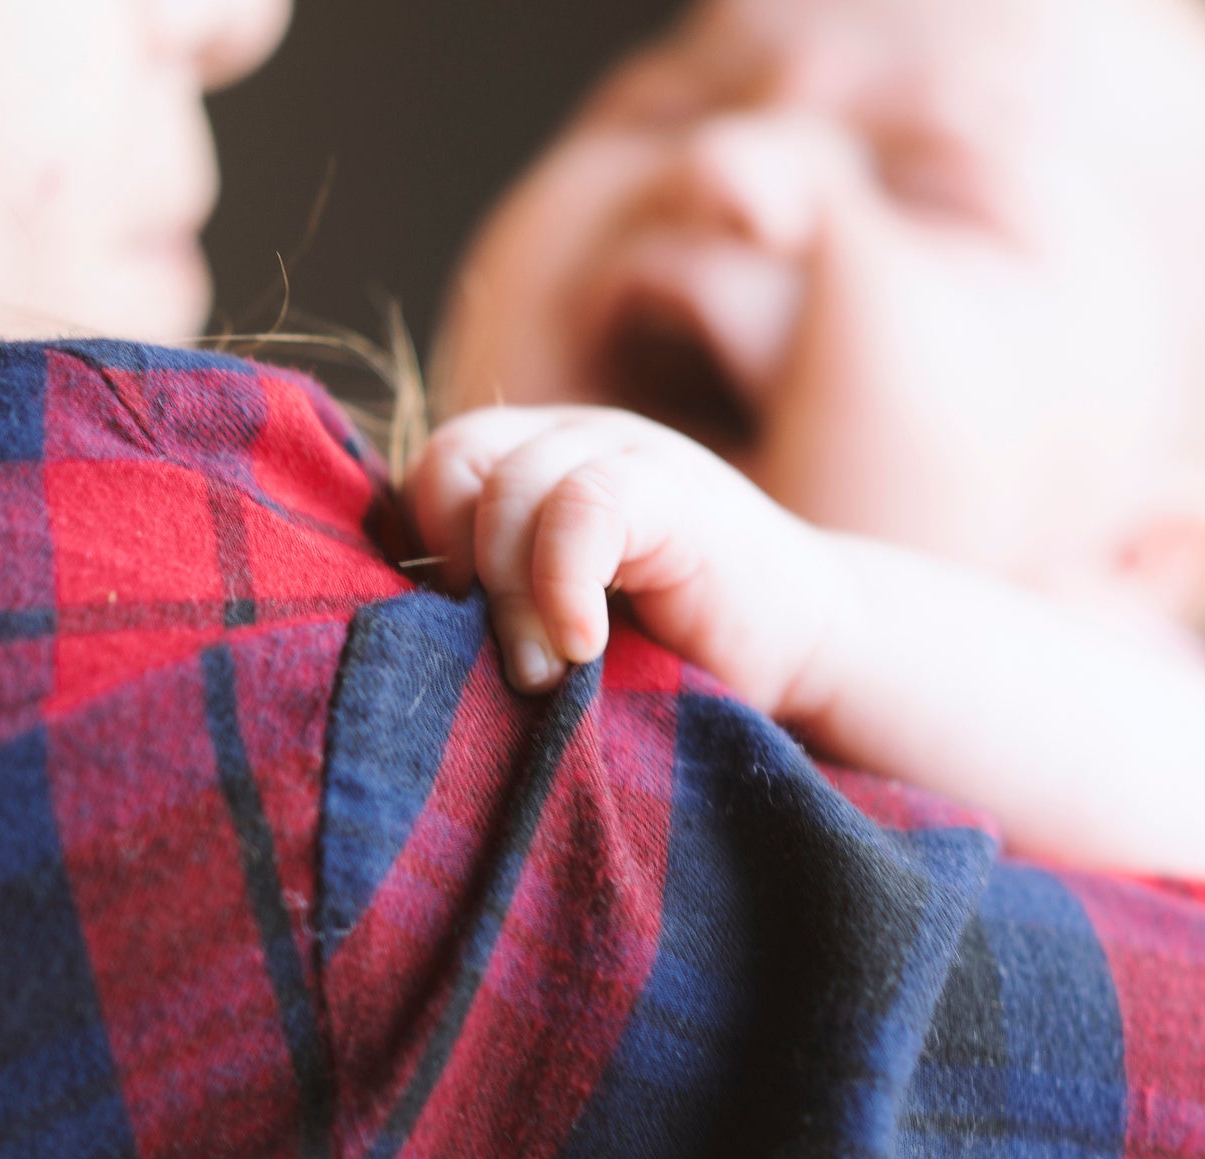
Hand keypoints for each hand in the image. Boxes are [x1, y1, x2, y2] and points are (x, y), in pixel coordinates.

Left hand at [404, 406, 837, 712]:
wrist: (816, 652)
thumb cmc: (676, 653)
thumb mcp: (558, 618)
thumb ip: (489, 598)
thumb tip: (388, 629)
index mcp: (536, 460)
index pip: (437, 464)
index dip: (427, 544)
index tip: (461, 630)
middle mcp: (576, 436)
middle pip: (459, 461)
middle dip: (465, 570)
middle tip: (510, 661)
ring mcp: (631, 453)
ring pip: (514, 488)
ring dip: (511, 595)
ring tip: (549, 674)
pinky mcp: (679, 492)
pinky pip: (583, 508)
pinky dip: (563, 584)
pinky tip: (585, 647)